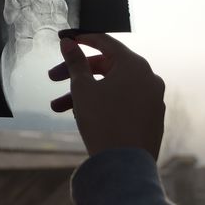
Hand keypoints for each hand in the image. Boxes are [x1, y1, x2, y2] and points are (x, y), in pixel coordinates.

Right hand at [48, 33, 165, 160]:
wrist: (125, 165)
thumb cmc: (102, 121)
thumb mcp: (82, 88)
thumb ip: (75, 62)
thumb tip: (68, 43)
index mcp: (134, 65)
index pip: (105, 42)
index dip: (81, 39)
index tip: (64, 41)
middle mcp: (149, 78)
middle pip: (107, 66)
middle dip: (77, 73)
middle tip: (52, 78)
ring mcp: (153, 99)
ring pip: (113, 87)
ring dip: (85, 93)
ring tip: (57, 108)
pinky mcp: (152, 118)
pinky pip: (123, 102)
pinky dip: (103, 103)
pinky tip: (82, 115)